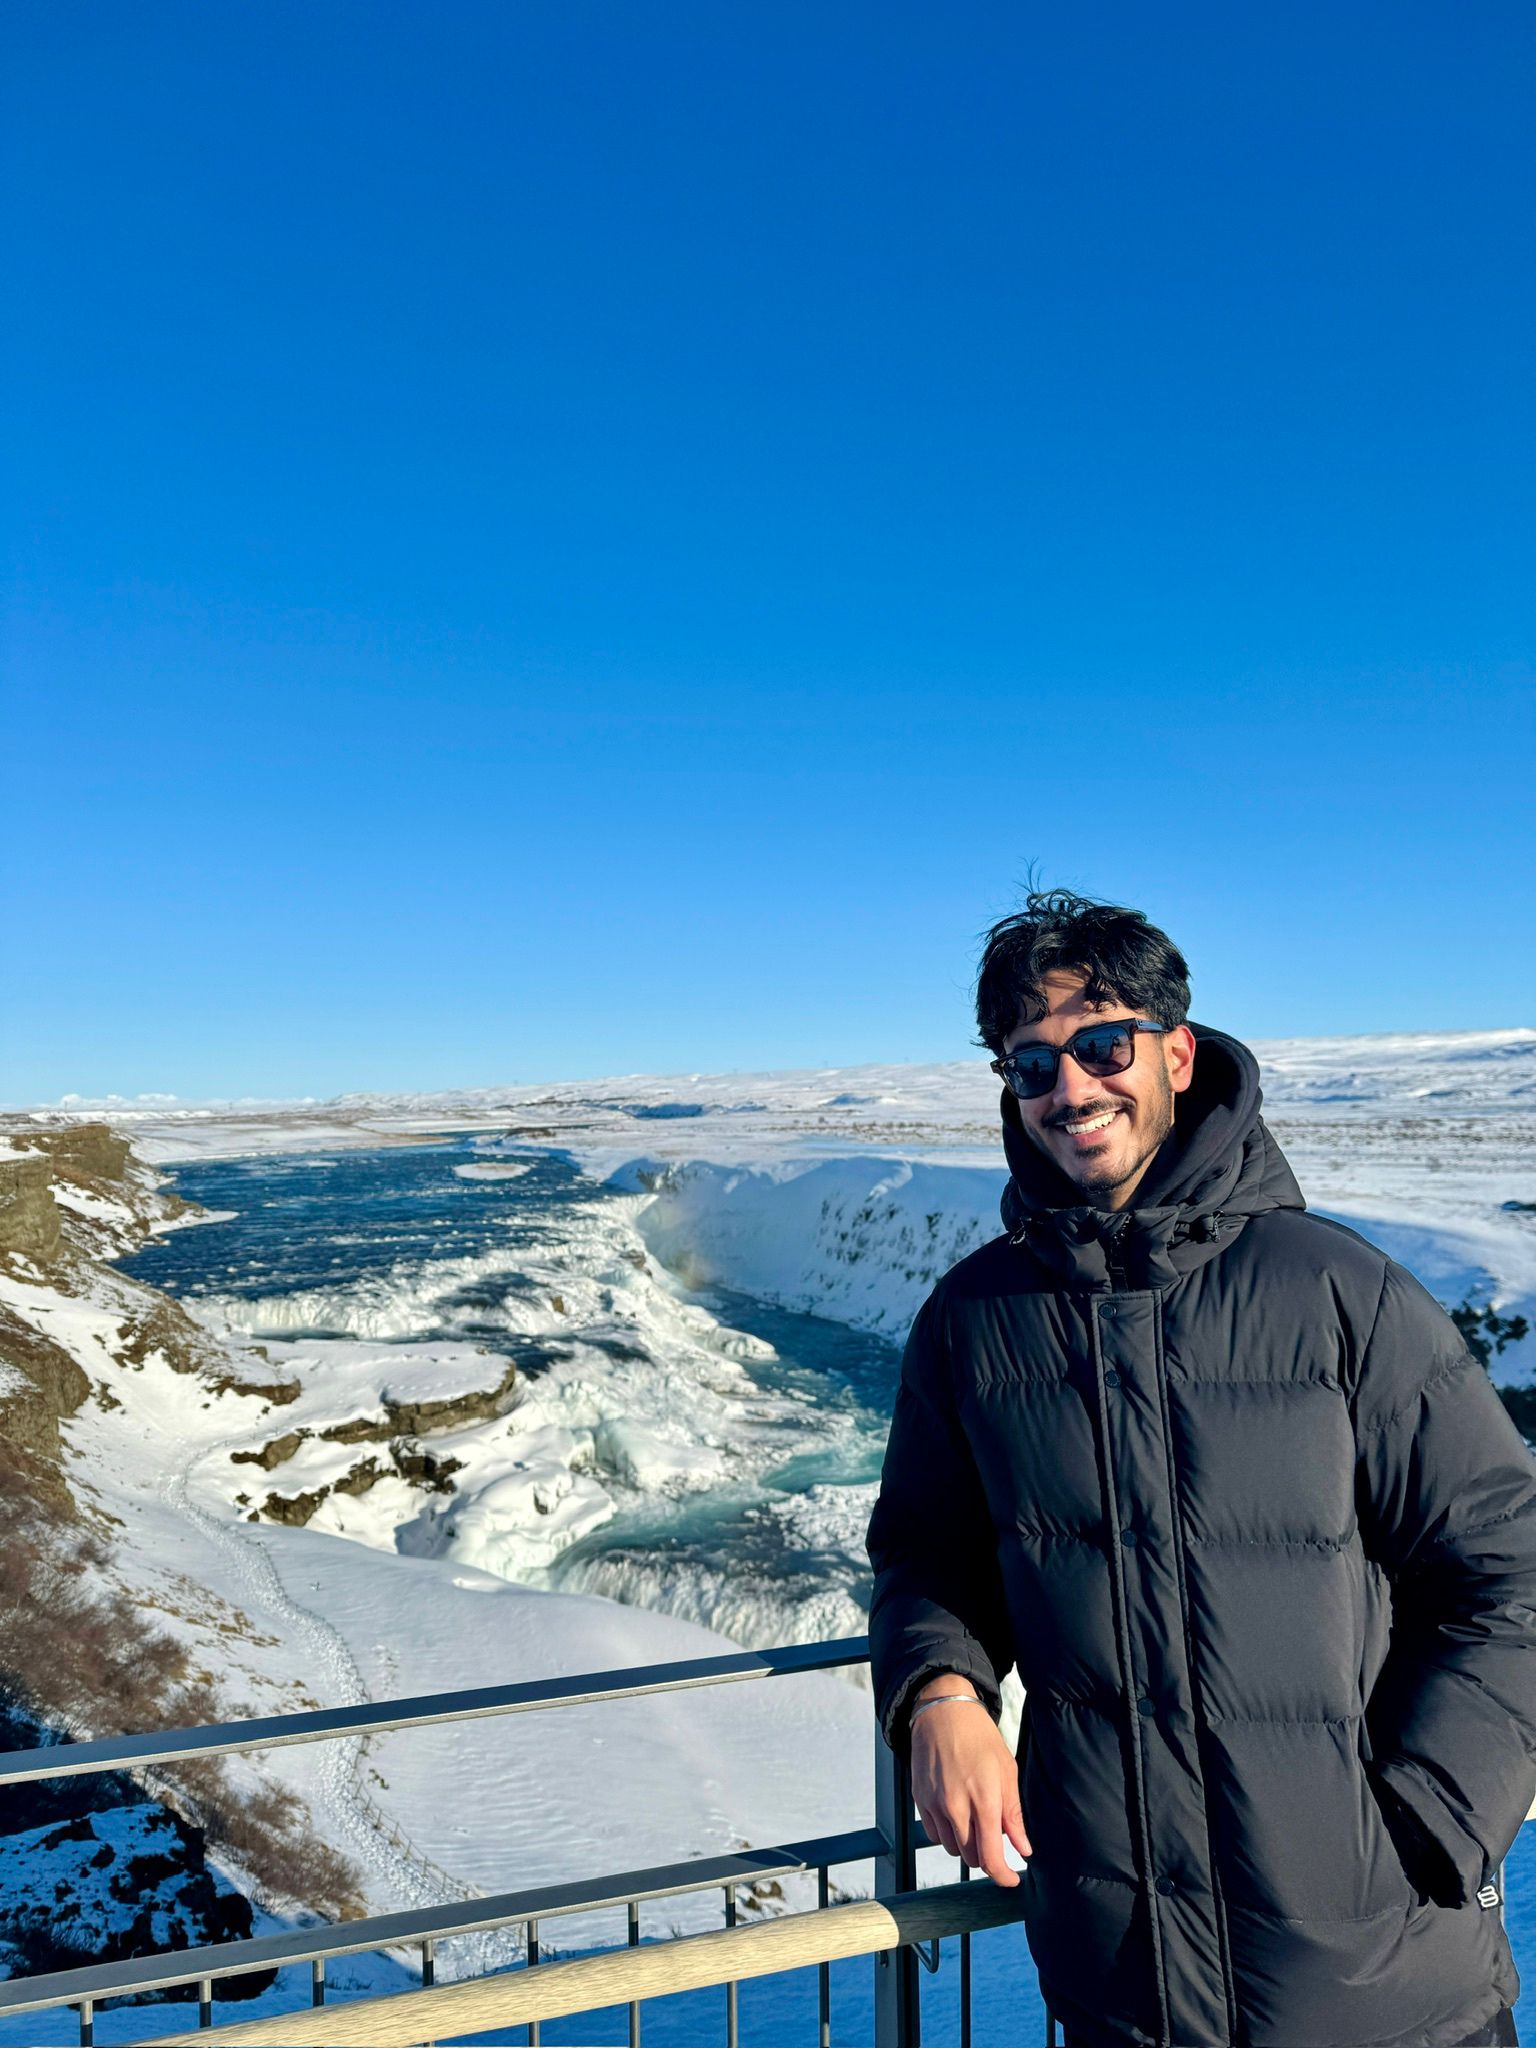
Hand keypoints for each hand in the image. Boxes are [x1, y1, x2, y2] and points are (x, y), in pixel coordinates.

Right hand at [909, 1684, 1031, 1886]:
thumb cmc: (979, 1737)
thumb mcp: (1007, 1771)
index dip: (1003, 1876)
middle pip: (971, 1858)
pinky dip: (948, 1832)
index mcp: (984, 1800)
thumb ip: (1014, 1815)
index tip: (1011, 1879)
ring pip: (952, 1848)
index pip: (991, 1857)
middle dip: (987, 1855)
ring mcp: (935, 1805)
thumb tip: (1024, 1849)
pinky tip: (956, 1813)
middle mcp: (956, 1807)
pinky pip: (934, 1834)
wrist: (943, 1712)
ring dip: (967, 1844)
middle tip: (994, 1835)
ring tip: (974, 1818)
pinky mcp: (920, 1800)